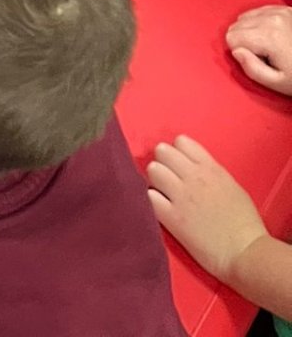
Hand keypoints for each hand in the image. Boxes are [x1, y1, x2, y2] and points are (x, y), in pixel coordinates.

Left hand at [147, 136, 268, 283]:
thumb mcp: (232, 187)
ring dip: (155, 180)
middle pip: (161, 151)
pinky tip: (160, 208)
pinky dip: (151, 200)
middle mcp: (193, 177)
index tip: (179, 165)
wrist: (246, 254)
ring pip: (152, 170)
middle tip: (168, 180)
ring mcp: (181, 196)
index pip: (181, 141)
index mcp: (210, 168)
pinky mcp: (172, 218)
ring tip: (163, 194)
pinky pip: (149, 196)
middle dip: (163, 163)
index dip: (177, 152)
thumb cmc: (245, 223)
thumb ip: (210, 173)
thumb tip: (193, 168)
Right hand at [226, 5, 291, 94]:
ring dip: (251, 31)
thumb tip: (236, 52)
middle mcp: (272, 18)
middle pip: (236, 25)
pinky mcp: (285, 8)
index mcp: (269, 37)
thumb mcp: (278, 83)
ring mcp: (279, 11)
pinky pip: (258, 11)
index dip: (241, 53)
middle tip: (265, 56)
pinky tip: (274, 36)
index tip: (259, 61)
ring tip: (270, 46)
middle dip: (244, 41)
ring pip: (245, 16)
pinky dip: (260, 23)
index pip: (231, 38)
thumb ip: (252, 69)